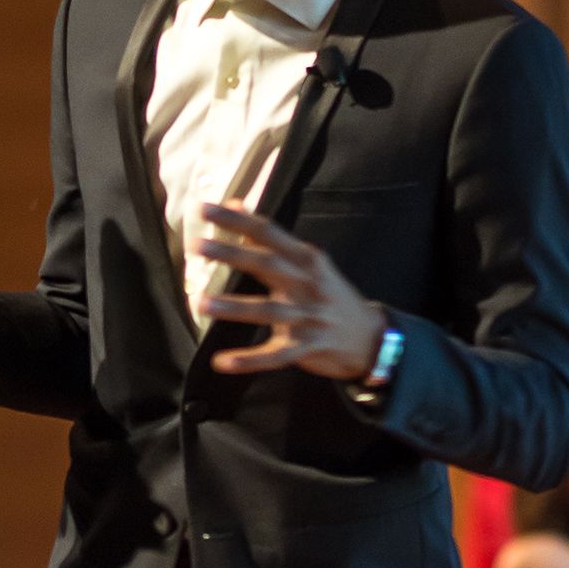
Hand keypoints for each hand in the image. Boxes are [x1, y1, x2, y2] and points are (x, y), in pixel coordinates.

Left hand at [194, 205, 385, 380]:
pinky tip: (221, 362)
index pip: (267, 232)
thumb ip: (269, 238)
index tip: (204, 209)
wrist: (370, 336)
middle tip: (198, 247)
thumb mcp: (307, 261)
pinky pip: (275, 356)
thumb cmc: (328, 294)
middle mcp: (308, 283)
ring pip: (269, 311)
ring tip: (200, 303)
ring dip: (234, 307)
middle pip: (267, 265)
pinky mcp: (307, 348)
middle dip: (232, 255)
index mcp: (306, 258)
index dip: (236, 220)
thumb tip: (234, 204)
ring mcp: (309, 317)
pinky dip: (249, 360)